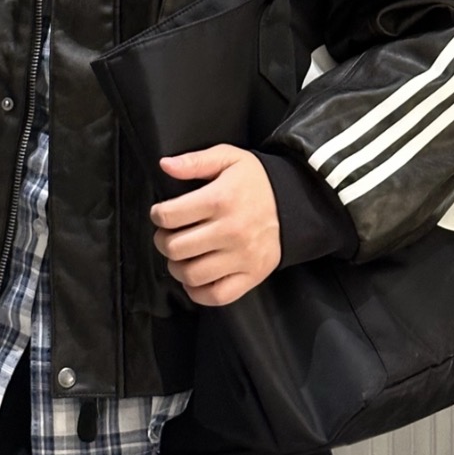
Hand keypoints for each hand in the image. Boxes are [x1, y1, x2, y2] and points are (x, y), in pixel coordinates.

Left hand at [150, 144, 281, 305]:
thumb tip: (164, 165)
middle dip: (162, 241)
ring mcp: (242, 257)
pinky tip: (195, 277)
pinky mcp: (252, 276)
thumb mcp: (228, 158)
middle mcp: (230, 231)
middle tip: (167, 235)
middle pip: (176, 248)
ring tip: (180, 256)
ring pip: (192, 275)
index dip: (157, 215)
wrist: (296, 203)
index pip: (170, 215)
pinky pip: (216, 296)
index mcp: (220, 199)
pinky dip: (198, 292)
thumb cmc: (256, 180)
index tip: (160, 214)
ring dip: (176, 267)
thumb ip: (194, 161)